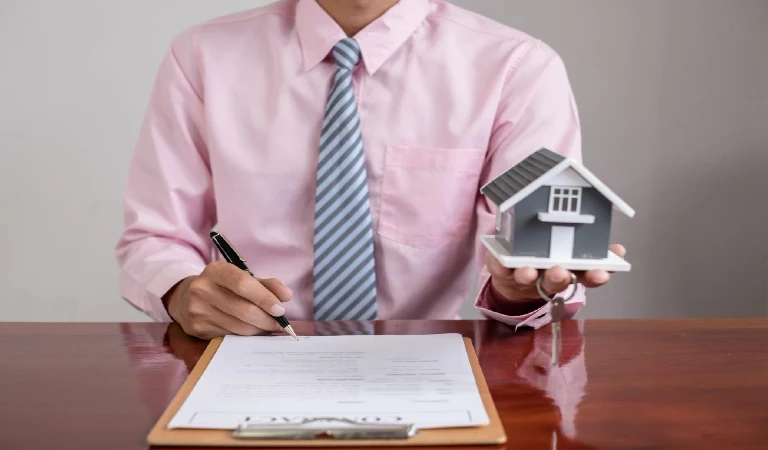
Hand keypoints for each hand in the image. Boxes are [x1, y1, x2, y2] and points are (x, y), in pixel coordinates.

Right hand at [163, 261, 292, 339]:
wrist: (185, 298)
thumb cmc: (222, 287)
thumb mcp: (241, 278)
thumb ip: (266, 284)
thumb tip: (286, 295)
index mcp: (215, 270)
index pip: (243, 284)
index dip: (265, 298)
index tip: (281, 308)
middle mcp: (202, 289)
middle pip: (243, 309)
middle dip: (266, 319)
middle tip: (279, 323)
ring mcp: (198, 310)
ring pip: (239, 326)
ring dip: (259, 329)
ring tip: (268, 326)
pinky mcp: (197, 329)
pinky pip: (230, 336)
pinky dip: (246, 335)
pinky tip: (251, 330)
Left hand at [486, 244, 625, 303]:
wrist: (514, 278)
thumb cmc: (549, 263)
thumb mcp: (574, 256)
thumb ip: (597, 255)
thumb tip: (620, 251)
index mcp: (570, 272)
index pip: (586, 276)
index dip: (595, 276)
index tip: (602, 273)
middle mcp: (547, 276)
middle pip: (557, 280)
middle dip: (559, 277)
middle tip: (561, 272)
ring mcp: (524, 274)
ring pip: (528, 278)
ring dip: (527, 275)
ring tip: (529, 272)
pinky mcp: (502, 270)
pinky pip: (499, 267)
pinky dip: (499, 264)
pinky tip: (502, 261)